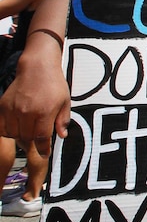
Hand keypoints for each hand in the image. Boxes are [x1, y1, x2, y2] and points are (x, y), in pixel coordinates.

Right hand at [0, 43, 70, 157]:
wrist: (37, 68)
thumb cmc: (53, 84)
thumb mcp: (65, 102)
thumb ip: (63, 120)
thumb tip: (62, 135)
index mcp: (44, 112)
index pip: (41, 138)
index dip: (43, 149)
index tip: (45, 153)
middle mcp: (27, 112)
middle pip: (27, 138)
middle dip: (34, 142)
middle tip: (38, 138)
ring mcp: (13, 109)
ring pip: (13, 134)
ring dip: (20, 136)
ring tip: (28, 130)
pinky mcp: (3, 106)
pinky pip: (2, 127)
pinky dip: (7, 130)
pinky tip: (16, 126)